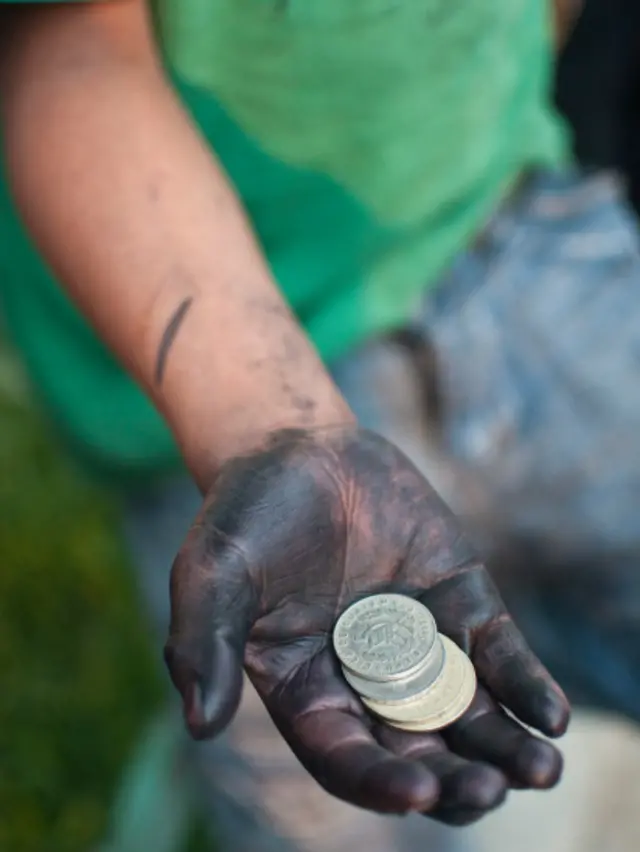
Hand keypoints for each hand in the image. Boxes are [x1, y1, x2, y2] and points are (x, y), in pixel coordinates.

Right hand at [165, 427, 569, 824]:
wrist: (300, 449)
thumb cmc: (246, 515)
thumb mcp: (212, 574)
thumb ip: (204, 643)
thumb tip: (201, 725)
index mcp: (307, 690)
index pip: (346, 757)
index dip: (379, 782)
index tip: (418, 790)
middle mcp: (367, 679)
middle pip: (417, 751)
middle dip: (457, 779)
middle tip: (492, 789)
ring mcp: (419, 641)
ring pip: (467, 714)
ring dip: (506, 747)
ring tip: (545, 769)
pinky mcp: (459, 600)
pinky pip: (497, 653)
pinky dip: (524, 683)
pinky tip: (550, 712)